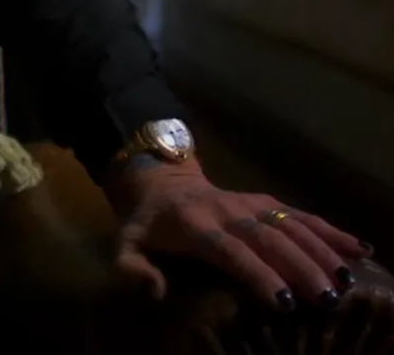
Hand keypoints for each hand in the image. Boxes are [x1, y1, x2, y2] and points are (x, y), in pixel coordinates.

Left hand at [110, 158, 371, 311]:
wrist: (158, 181)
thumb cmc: (146, 224)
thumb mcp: (125, 244)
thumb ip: (131, 268)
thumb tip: (153, 290)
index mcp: (193, 225)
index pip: (230, 251)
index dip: (258, 273)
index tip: (284, 301)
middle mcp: (226, 211)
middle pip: (268, 238)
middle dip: (299, 266)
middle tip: (327, 297)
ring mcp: (248, 203)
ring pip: (289, 224)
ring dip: (320, 250)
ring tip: (344, 279)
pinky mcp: (264, 201)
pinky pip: (299, 214)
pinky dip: (329, 230)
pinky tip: (357, 248)